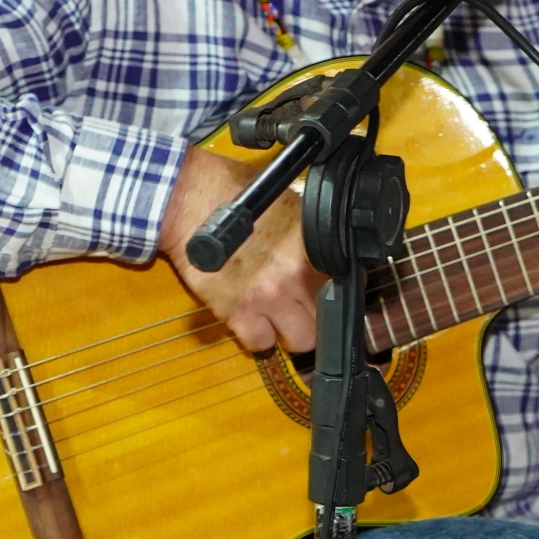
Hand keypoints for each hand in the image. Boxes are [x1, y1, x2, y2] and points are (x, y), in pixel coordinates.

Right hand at [159, 147, 322, 353]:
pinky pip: (260, 343)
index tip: (333, 293)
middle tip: (306, 308)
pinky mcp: (236, 311)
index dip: (341, 292)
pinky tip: (255, 320)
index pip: (346, 285)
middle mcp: (294, 275)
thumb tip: (332, 253)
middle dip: (319, 316)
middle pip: (327, 319)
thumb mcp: (289, 205)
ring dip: (292, 332)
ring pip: (300, 340)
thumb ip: (312, 236)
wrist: (191, 201)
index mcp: (312, 247)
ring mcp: (267, 296)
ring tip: (282, 317)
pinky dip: (259, 337)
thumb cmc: (236, 195)